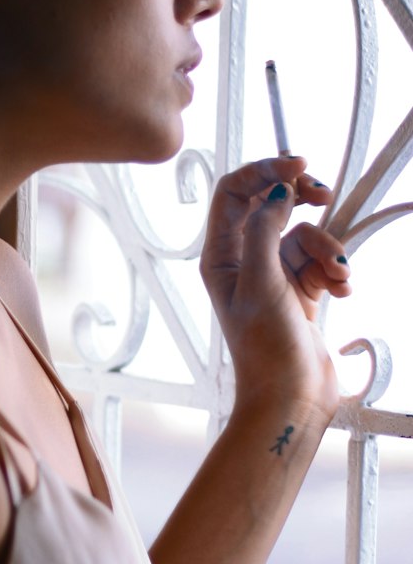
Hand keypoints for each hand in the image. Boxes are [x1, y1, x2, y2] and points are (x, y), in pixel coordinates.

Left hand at [200, 155, 349, 420]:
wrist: (291, 399)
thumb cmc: (266, 349)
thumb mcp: (262, 283)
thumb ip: (266, 231)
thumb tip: (276, 192)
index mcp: (220, 256)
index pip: (233, 193)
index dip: (263, 170)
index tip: (298, 164)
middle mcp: (243, 260)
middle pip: (270, 204)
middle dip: (300, 196)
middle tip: (324, 192)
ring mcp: (273, 274)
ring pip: (304, 234)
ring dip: (327, 247)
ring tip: (338, 273)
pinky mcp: (301, 290)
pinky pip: (321, 260)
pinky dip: (334, 269)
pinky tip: (342, 290)